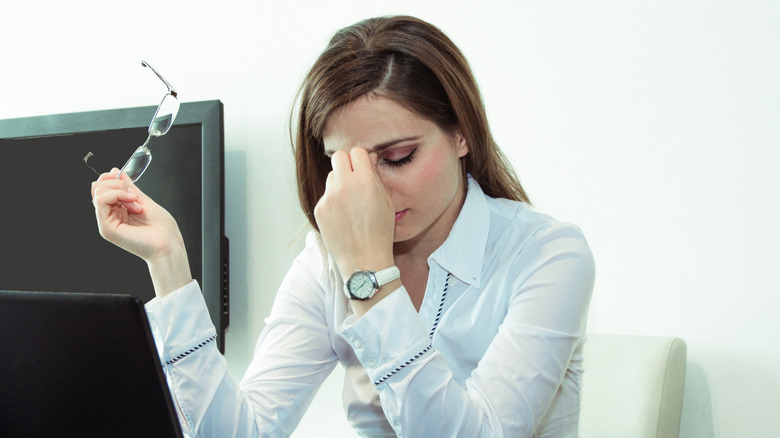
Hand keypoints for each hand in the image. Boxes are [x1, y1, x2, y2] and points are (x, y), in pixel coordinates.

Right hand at [91, 169, 191, 295]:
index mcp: (118, 211)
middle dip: (117, 183)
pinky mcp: (106, 227)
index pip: (102, 187)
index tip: (128, 182)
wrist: (169, 245)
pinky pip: (101, 200)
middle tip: (135, 195)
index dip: (112, 178)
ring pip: (97, 191)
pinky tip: (133, 203)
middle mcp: (110, 216)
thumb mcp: (144, 201)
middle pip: (97, 187)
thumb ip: (128, 187)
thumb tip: (115, 171)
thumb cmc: (162, 228)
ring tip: (136, 203)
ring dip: (120, 190)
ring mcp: (107, 222)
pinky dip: (117, 194)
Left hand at [314, 148, 394, 279]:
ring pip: (331, 176)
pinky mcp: (319, 209)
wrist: (364, 260)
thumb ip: (376, 177)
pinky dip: (333, 201)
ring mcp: (329, 197)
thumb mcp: (387, 202)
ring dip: (339, 183)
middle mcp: (345, 185)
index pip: (357, 152)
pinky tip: (343, 217)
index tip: (364, 169)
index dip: (361, 160)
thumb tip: (369, 158)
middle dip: (346, 164)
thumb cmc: (380, 232)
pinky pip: (326, 196)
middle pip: (339, 157)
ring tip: (350, 203)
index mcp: (365, 181)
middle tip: (354, 178)